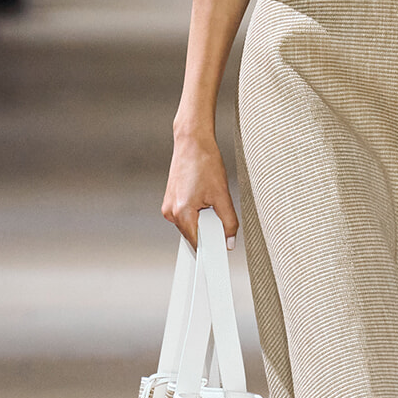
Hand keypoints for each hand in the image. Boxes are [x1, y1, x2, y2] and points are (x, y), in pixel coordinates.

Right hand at [162, 127, 238, 252]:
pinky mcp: (170, 200)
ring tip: (209, 197)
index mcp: (182, 213)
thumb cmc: (205, 162)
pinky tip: (202, 195)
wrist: (192, 142)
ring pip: (190, 225)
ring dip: (202, 219)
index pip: (196, 244)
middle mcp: (170, 212)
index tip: (219, 255)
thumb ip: (228, 222)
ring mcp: (168, 206)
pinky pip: (185, 215)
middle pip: (193, 235)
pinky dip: (196, 212)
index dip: (210, 250)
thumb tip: (229, 241)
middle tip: (217, 211)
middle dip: (208, 230)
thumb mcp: (222, 195)